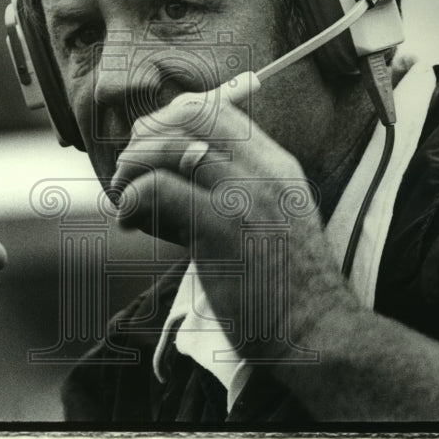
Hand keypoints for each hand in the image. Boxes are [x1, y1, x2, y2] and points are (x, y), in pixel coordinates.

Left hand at [112, 94, 438, 420]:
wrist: (314, 329)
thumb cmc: (285, 286)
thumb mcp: (273, 218)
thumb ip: (234, 191)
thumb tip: (170, 177)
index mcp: (278, 164)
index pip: (218, 109)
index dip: (173, 116)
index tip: (150, 140)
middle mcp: (263, 169)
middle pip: (192, 117)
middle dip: (149, 135)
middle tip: (129, 165)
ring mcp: (243, 194)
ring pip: (170, 148)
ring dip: (133, 167)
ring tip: (123, 193)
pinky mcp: (221, 225)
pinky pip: (159, 189)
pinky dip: (132, 200)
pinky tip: (128, 221)